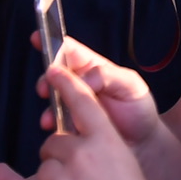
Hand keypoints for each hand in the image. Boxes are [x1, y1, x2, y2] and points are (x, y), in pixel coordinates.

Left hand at [15, 66, 174, 179]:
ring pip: (41, 166)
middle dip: (58, 158)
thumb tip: (73, 139)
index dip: (66, 82)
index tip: (54, 69)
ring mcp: (64, 175)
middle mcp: (84, 152)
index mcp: (107, 139)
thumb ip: (98, 145)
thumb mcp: (121, 163)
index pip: (82, 101)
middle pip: (53, 141)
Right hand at [35, 37, 164, 146]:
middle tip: (45, 89)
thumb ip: (107, 76)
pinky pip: (55, 122)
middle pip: (55, 75)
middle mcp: (80, 85)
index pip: (70, 50)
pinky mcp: (71, 127)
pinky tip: (56, 130)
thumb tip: (83, 79)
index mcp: (94, 68)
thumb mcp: (130, 84)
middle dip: (46, 79)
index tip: (38, 36)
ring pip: (52, 100)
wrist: (143, 143)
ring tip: (50, 117)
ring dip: (48, 106)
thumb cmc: (138, 108)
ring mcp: (74, 106)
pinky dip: (52, 125)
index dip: (53, 41)